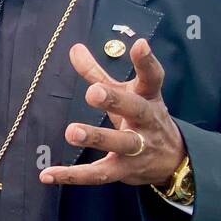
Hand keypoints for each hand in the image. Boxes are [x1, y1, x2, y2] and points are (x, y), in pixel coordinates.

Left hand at [39, 40, 184, 187]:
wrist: (173, 159)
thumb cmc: (142, 117)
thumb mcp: (127, 93)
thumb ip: (98, 73)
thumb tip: (73, 48)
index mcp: (148, 97)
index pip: (151, 77)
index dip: (146, 61)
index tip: (139, 44)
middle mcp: (147, 121)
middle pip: (135, 109)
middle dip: (115, 100)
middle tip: (93, 91)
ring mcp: (139, 148)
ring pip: (120, 144)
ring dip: (96, 137)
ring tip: (71, 131)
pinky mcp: (124, 171)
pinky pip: (98, 175)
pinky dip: (72, 176)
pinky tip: (47, 175)